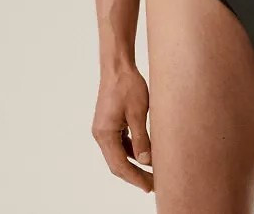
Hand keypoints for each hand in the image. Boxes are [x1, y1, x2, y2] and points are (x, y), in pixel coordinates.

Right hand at [92, 65, 153, 191]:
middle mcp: (101, 134)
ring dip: (134, 163)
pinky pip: (120, 142)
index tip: (149, 187)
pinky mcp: (109, 123)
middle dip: (135, 174)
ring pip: (119, 153)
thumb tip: (147, 161)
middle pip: (117, 163)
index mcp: (105, 134)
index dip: (135, 178)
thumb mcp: (138, 112)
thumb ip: (142, 138)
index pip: (120, 165)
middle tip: (152, 184)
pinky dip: (131, 150)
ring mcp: (104, 128)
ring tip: (151, 171)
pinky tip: (144, 153)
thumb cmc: (127, 86)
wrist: (118, 66)